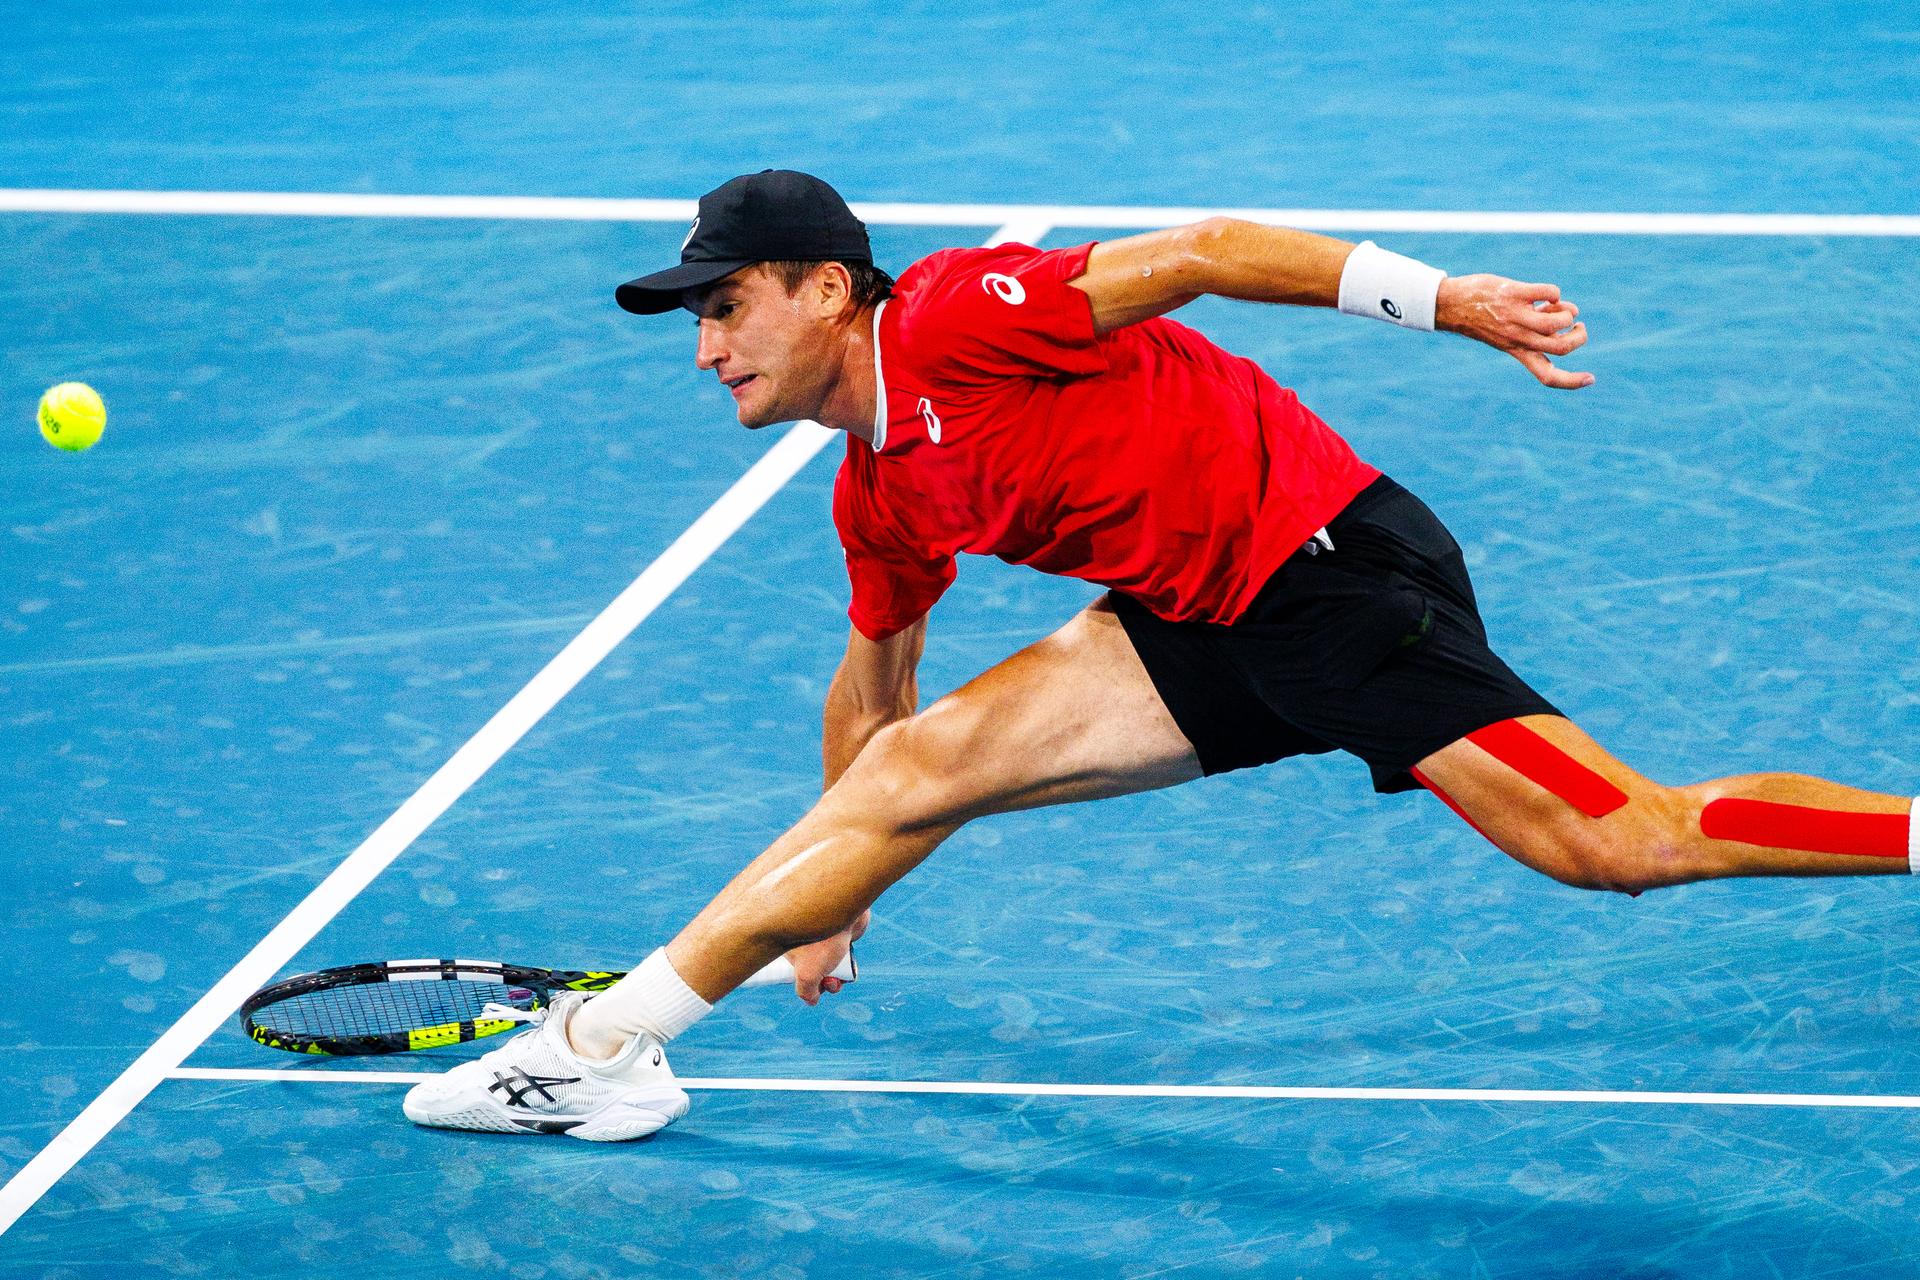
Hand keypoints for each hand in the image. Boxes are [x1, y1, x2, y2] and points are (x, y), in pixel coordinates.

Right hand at [786, 908, 870, 1005]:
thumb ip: (805, 991)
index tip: (812, 988)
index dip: (803, 984)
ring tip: (839, 981)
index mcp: (789, 948)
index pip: (792, 972)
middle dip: (822, 984)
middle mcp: (804, 942)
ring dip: (835, 978)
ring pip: (829, 966)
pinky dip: (846, 966)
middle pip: (812, 971)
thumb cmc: (823, 941)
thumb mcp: (807, 975)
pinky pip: (842, 957)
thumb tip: (811, 1000)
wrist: (846, 911)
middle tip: (830, 984)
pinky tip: (849, 970)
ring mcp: (823, 938)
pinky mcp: (840, 935)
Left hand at [1436, 275, 1594, 389]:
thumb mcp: (1505, 335)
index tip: (1591, 379)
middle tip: (1577, 326)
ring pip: (1558, 321)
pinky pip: (1549, 292)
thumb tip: (1566, 316)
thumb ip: (1533, 332)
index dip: (1571, 381)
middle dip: (1580, 336)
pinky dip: (1555, 292)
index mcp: (1517, 351)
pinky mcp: (1514, 294)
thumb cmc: (1481, 318)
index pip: (1546, 375)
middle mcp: (1519, 338)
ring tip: (1558, 306)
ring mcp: (1517, 316)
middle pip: (1562, 346)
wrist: (1450, 304)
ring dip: (1568, 312)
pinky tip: (1544, 293)